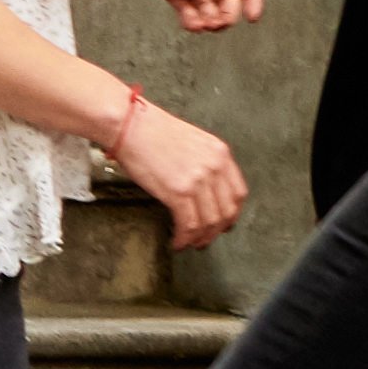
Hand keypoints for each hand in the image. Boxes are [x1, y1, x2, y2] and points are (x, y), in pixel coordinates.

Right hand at [102, 92, 249, 248]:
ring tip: (189, 244)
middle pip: (227, 211)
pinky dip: (185, 239)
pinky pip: (189, 225)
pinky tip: (178, 242)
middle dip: (216, 231)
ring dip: (200, 239)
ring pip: (209, 222)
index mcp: (219, 152)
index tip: (224, 223)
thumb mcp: (191, 141)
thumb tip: (203, 190)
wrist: (129, 124)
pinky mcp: (178, 192)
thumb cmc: (150, 131)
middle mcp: (214, 166)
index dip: (232, 214)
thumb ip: (204, 162)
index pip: (238, 193)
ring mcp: (198, 180)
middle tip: (205, 239)